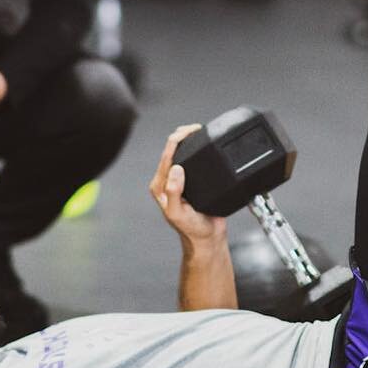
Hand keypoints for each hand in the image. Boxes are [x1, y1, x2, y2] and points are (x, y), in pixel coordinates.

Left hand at [148, 125, 226, 246]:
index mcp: (160, 185)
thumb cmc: (191, 230)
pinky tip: (206, 145)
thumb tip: (176, 169)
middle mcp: (168, 180)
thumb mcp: (178, 213)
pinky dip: (199, 150)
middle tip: (197, 128)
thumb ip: (174, 192)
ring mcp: (181, 180)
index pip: (166, 155)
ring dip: (190, 141)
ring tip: (200, 131)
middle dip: (183, 135)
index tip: (190, 131)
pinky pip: (194, 160)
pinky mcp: (193, 181)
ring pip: (183, 153)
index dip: (177, 139)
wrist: (207, 239)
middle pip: (172, 149)